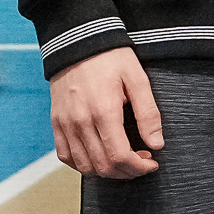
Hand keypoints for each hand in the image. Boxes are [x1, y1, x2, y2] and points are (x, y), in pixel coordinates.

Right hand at [51, 47, 163, 178]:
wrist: (78, 41)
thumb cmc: (110, 58)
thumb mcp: (137, 79)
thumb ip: (148, 113)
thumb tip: (156, 143)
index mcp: (104, 111)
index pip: (119, 156)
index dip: (138, 167)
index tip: (151, 163)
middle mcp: (80, 122)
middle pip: (102, 166)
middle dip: (126, 172)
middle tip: (142, 161)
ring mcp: (65, 124)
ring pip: (84, 166)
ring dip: (106, 171)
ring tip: (123, 159)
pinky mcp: (56, 122)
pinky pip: (65, 155)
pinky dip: (83, 164)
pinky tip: (99, 156)